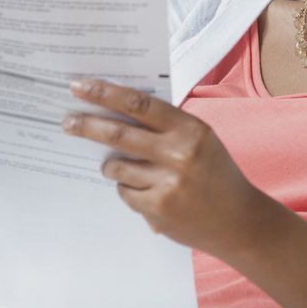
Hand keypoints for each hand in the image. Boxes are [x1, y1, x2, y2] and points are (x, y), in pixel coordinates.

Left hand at [64, 78, 272, 259]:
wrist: (239, 221)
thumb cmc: (215, 174)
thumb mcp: (200, 140)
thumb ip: (166, 126)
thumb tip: (116, 108)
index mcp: (190, 129)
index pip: (139, 104)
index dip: (105, 92)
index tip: (80, 86)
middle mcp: (179, 154)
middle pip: (118, 133)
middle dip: (87, 126)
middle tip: (67, 122)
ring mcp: (167, 184)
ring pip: (116, 167)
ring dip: (111, 166)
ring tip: (121, 168)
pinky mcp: (158, 210)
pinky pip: (125, 193)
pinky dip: (128, 190)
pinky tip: (147, 192)